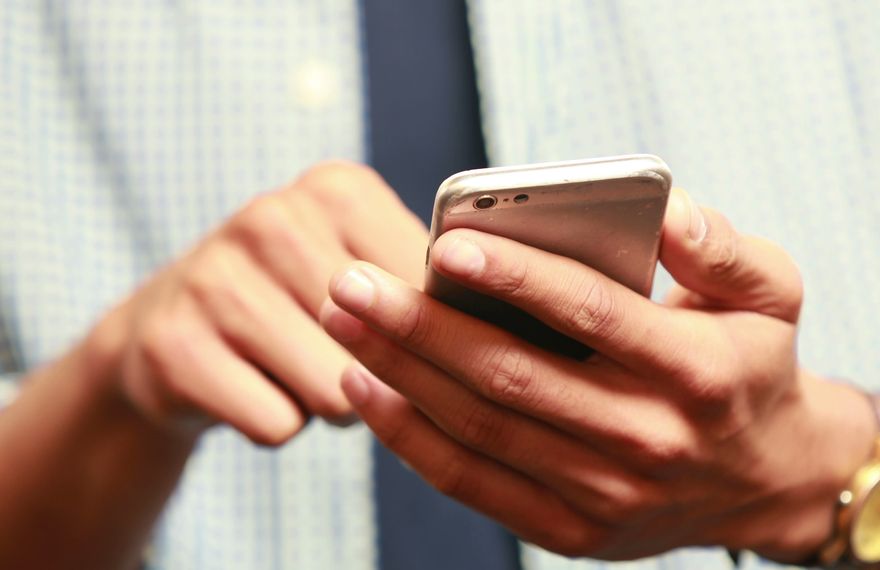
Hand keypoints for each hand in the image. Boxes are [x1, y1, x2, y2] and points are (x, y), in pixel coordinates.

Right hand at [92, 161, 426, 444]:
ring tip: (295, 366)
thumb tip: (486, 325)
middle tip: (338, 350)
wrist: (172, 335)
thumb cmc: (298, 305)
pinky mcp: (172, 346)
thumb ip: (428, 285)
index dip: (426, 332)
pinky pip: (278, 426)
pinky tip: (254, 385)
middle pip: (383, 347)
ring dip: (330, 403)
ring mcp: (214, 278)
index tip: (403, 329)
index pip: (430, 289)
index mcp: (339, 190)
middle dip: (377, 372)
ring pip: (335, 393)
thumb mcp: (365, 268)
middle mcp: (271, 218)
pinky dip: (277, 423)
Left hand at [322, 189, 874, 560]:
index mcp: (697, 370)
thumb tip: (664, 208)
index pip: (595, 316)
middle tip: (352, 280)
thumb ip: (720, 246)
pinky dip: (411, 440)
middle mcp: (650, 439)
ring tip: (343, 319)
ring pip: (483, 431)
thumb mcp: (772, 292)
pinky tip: (366, 387)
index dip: (519, 278)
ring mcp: (608, 495)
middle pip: (516, 378)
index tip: (447, 243)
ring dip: (402, 374)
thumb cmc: (752, 365)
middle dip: (423, 327)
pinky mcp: (573, 530)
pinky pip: (476, 486)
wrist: (767, 479)